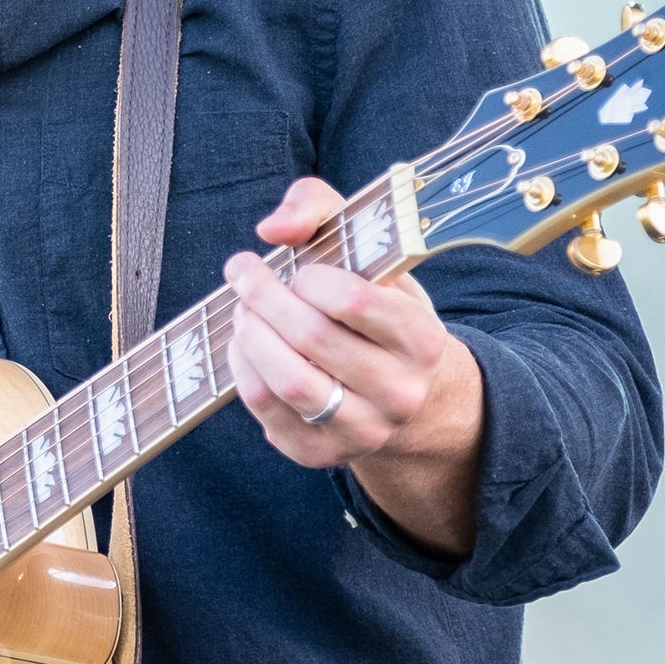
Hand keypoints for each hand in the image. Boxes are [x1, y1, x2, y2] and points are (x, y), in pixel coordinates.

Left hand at [225, 176, 484, 557]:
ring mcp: (363, 430)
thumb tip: (272, 229)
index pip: (357, 301)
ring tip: (242, 309)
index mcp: (422, 339)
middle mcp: (400, 392)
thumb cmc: (376, 307)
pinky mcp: (322, 454)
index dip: (312, 277)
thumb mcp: (367, 250)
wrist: (403, 395)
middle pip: (311, 338)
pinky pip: (266, 411)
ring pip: (287, 381)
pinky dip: (243, 370)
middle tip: (242, 272)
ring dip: (249, 334)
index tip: (297, 267)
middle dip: (263, 296)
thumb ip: (320, 208)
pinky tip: (245, 345)